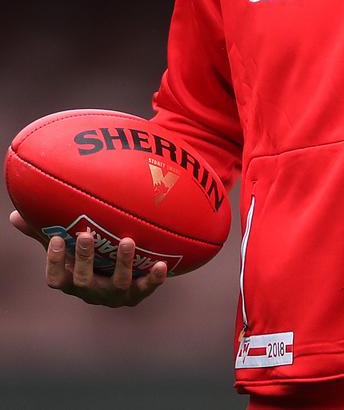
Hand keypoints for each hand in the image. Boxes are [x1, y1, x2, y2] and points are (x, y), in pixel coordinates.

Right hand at [10, 210, 166, 306]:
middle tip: (87, 234)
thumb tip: (15, 214)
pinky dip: (154, 278)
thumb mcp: (68, 246)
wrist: (121, 280)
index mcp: (72, 282)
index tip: (57, 238)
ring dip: (122, 263)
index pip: (56, 279)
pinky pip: (146, 287)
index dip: (54, 262)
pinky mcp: (137, 294)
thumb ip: (45, 231)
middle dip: (85, 258)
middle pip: (83, 282)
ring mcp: (115, 295)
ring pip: (117, 285)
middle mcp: (91, 292)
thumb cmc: (89, 258)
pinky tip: (163, 264)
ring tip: (127, 240)